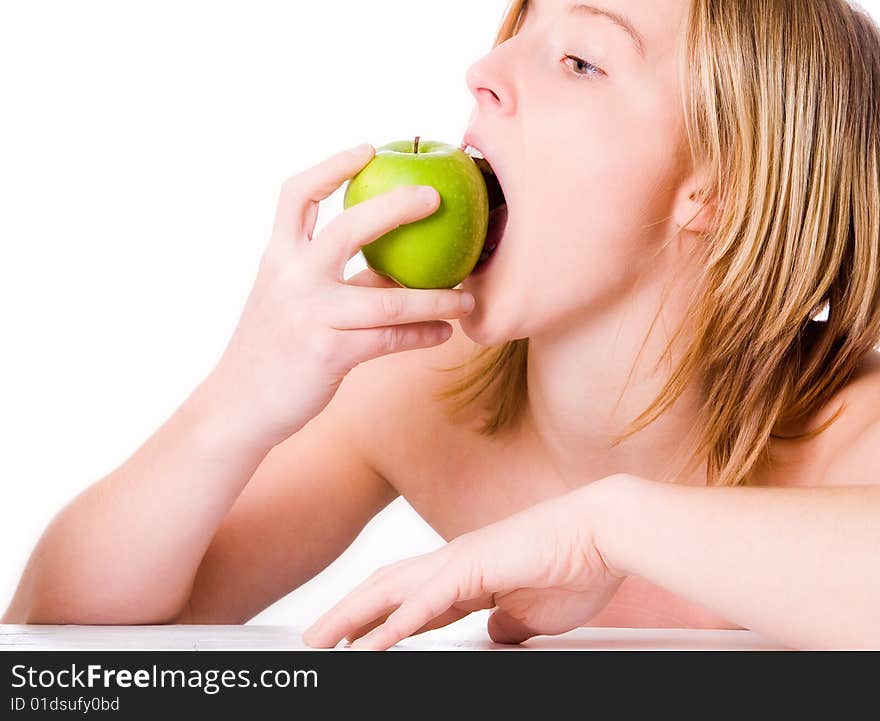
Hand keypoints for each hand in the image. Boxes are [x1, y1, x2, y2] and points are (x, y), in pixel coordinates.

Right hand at [207, 143, 475, 446]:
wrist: (240, 404)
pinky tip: (442, 334)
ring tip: (466, 298)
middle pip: (350, 228)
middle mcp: (291, 278)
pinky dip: (422, 335)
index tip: (367, 149)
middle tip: (437, 197)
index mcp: (277, 257)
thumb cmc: (274, 348)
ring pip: (388, 300)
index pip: (296, 196)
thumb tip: (396, 263)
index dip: (332, 166)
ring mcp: (310, 315)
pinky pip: (389, 339)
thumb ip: (334, 277)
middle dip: (398, 207)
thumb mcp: (291, 301)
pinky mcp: (328, 353)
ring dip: (436, 298)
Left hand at [302, 475, 628, 649]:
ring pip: (392, 590)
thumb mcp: (535, 614)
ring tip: (321, 640)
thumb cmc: (578, 566)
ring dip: (353, 616)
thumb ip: (509, 624)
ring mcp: (461, 562)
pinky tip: (371, 642)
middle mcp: (455, 564)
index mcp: (469, 575)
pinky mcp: (475, 566)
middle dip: (348, 615)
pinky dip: (395, 622)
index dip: (375, 621)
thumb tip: (495, 635)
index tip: (351, 640)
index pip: (409, 601)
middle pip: (386, 589)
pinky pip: (426, 600)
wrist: (605, 532)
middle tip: (314, 640)